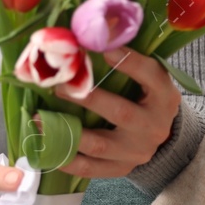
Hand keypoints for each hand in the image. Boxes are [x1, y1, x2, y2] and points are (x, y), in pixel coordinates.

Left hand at [60, 48, 180, 178]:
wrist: (159, 136)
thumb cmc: (147, 98)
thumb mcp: (149, 79)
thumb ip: (129, 61)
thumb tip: (96, 36)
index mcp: (165, 97)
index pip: (150, 75)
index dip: (129, 62)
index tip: (104, 50)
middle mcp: (154, 126)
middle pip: (120, 112)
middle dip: (87, 98)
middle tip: (59, 86)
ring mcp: (137, 151)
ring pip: (100, 144)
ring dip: (67, 131)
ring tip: (39, 120)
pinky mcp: (121, 168)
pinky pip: (90, 168)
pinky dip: (67, 159)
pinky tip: (47, 146)